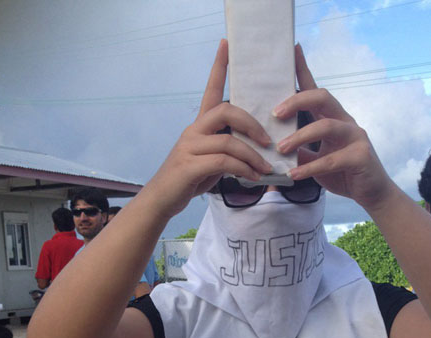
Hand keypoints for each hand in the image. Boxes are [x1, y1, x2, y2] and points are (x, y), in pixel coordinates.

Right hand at [143, 40, 273, 220]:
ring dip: (252, 155)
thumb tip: (255, 152)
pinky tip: (253, 177)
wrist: (162, 200)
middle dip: (251, 124)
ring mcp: (190, 147)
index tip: (227, 44)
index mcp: (199, 126)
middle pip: (225, 110)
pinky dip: (243, 169)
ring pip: (228, 141)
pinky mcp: (190, 166)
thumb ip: (227, 150)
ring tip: (266, 168)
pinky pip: (223, 162)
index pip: (210, 90)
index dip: (218, 67)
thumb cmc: (189, 180)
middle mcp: (193, 130)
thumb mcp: (211, 162)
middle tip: (268, 141)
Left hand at [273, 45, 393, 212]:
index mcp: (333, 118)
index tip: (293, 50)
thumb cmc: (343, 174)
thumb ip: (300, 152)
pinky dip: (310, 168)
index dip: (304, 70)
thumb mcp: (316, 162)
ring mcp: (356, 136)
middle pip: (322, 98)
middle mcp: (345, 121)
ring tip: (280, 149)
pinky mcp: (361, 156)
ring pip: (326, 126)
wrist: (372, 194)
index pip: (316, 90)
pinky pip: (332, 159)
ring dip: (299, 137)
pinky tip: (294, 175)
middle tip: (275, 113)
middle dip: (297, 101)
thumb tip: (273, 148)